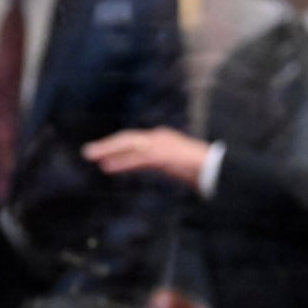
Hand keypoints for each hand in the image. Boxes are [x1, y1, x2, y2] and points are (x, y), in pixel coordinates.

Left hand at [82, 127, 210, 188]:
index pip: (134, 140)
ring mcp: (162, 145)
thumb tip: (145, 165)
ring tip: (92, 156)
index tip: (100, 152)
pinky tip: (108, 167)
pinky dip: (122, 162)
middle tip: (87, 152)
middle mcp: (160, 137)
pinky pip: (139, 158)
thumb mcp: (175, 165)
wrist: (219, 169)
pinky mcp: (164, 156)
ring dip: (109, 150)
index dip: (115, 145)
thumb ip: (158, 163)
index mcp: (162, 138)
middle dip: (107, 145)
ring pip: (129, 145)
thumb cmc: (200, 169)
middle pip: (128, 139)